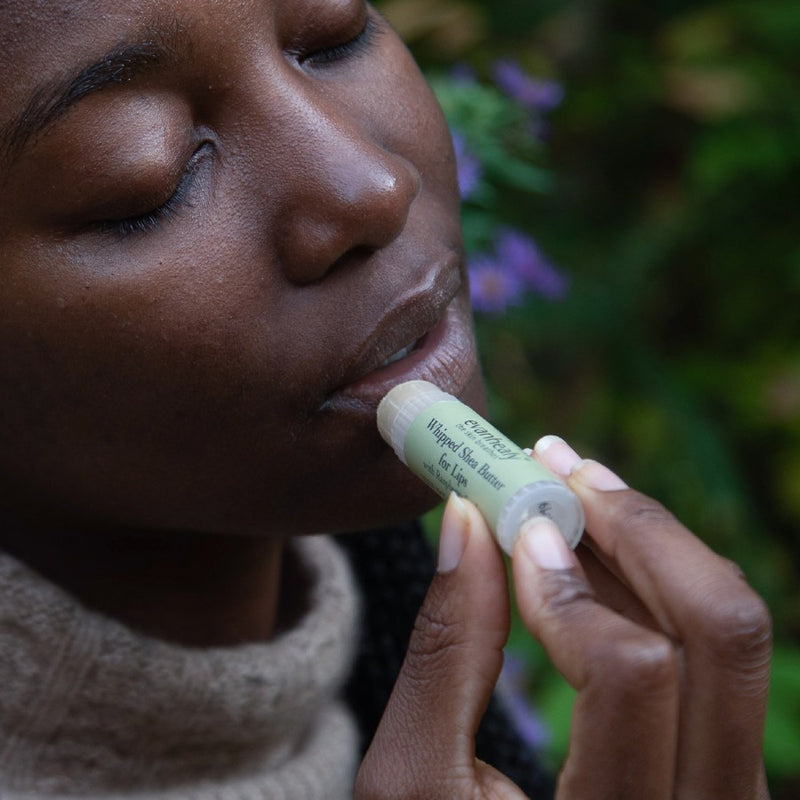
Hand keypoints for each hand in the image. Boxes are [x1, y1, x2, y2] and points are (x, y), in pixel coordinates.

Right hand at [355, 437, 771, 798]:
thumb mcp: (410, 781)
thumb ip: (441, 650)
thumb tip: (468, 521)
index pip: (631, 676)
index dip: (569, 588)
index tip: (515, 530)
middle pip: (720, 631)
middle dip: (635, 527)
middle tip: (561, 467)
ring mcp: (730, 792)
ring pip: (726, 632)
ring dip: (648, 541)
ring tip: (574, 486)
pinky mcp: (724, 767)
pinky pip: (711, 653)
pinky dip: (652, 583)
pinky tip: (595, 546)